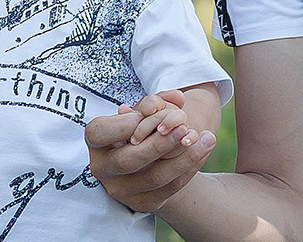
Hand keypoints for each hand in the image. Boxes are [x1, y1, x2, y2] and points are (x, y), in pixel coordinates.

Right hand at [85, 89, 215, 212]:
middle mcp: (102, 169)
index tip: (154, 111)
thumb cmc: (141, 125)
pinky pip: (169, 188)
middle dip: (161, 143)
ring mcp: (121, 190)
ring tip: (206, 138)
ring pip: (155, 177)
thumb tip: (177, 97)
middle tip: (186, 129)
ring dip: (185, 157)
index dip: (127, 123)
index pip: (101, 132)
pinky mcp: (143, 203)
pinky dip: (189, 168)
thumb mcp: (144, 110)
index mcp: (95, 142)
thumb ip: (157, 101)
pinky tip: (204, 149)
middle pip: (129, 160)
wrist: (147, 159)